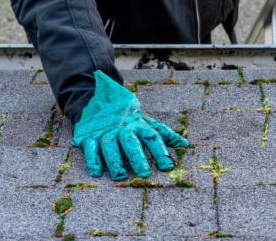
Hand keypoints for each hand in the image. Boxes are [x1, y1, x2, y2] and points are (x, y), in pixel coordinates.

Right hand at [72, 70, 188, 180]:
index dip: (161, 151)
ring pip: (110, 145)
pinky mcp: (89, 136)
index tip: (168, 166)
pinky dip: (93, 159)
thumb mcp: (146, 121)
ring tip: (121, 176)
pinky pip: (90, 147)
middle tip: (144, 173)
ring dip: (115, 161)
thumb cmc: (128, 117)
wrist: (98, 99)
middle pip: (131, 142)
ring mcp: (106, 132)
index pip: (152, 137)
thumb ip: (164, 134)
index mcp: (139, 124)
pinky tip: (97, 172)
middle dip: (138, 157)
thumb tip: (186, 144)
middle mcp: (123, 128)